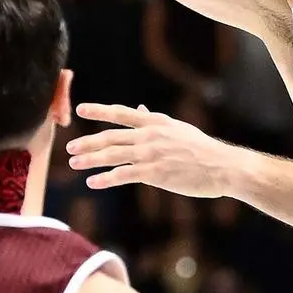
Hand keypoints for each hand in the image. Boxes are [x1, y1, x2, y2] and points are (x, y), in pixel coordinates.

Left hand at [67, 105, 253, 198]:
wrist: (222, 167)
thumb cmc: (202, 150)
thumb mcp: (177, 129)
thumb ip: (155, 121)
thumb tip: (139, 110)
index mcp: (155, 122)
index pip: (121, 113)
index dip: (99, 111)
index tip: (81, 110)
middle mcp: (150, 135)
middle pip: (110, 136)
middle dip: (87, 142)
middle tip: (70, 148)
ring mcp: (151, 154)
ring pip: (112, 155)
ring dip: (90, 160)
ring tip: (74, 164)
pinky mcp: (154, 173)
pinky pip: (123, 175)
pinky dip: (106, 179)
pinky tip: (93, 182)